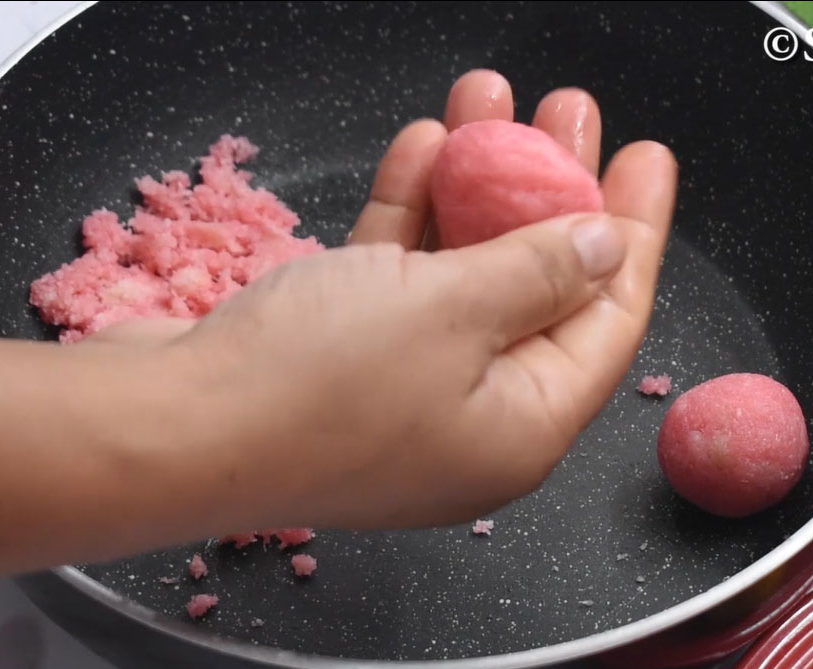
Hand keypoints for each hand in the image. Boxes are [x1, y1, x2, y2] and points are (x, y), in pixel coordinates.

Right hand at [103, 70, 677, 531]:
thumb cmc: (317, 386)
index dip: (634, 233)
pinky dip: (412, 213)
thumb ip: (537, 271)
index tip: (645, 156)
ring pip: (462, 270)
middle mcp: (471, 414)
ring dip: (477, 183)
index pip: (609, 320)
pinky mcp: (338, 358)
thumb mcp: (455, 313)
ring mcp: (402, 387)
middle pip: (537, 286)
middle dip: (554, 189)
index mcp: (523, 428)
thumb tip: (605, 247)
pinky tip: (424, 145)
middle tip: (568, 108)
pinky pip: (396, 276)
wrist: (167, 428)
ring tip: (491, 97)